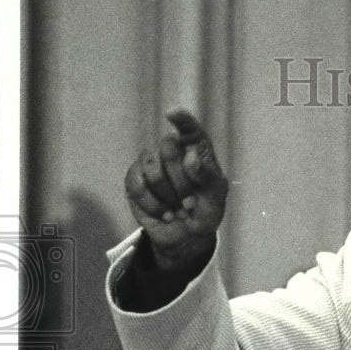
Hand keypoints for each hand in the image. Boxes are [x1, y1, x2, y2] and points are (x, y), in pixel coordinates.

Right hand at [124, 110, 227, 272]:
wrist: (187, 237)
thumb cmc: (206, 211)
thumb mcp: (216, 197)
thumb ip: (208, 176)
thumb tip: (191, 157)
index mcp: (197, 151)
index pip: (191, 130)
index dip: (183, 120)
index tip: (173, 113)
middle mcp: (172, 151)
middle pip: (168, 147)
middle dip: (181, 180)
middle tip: (190, 203)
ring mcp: (151, 163)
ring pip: (152, 167)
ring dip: (168, 195)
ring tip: (179, 210)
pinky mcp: (134, 180)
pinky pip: (138, 186)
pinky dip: (153, 204)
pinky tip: (165, 213)